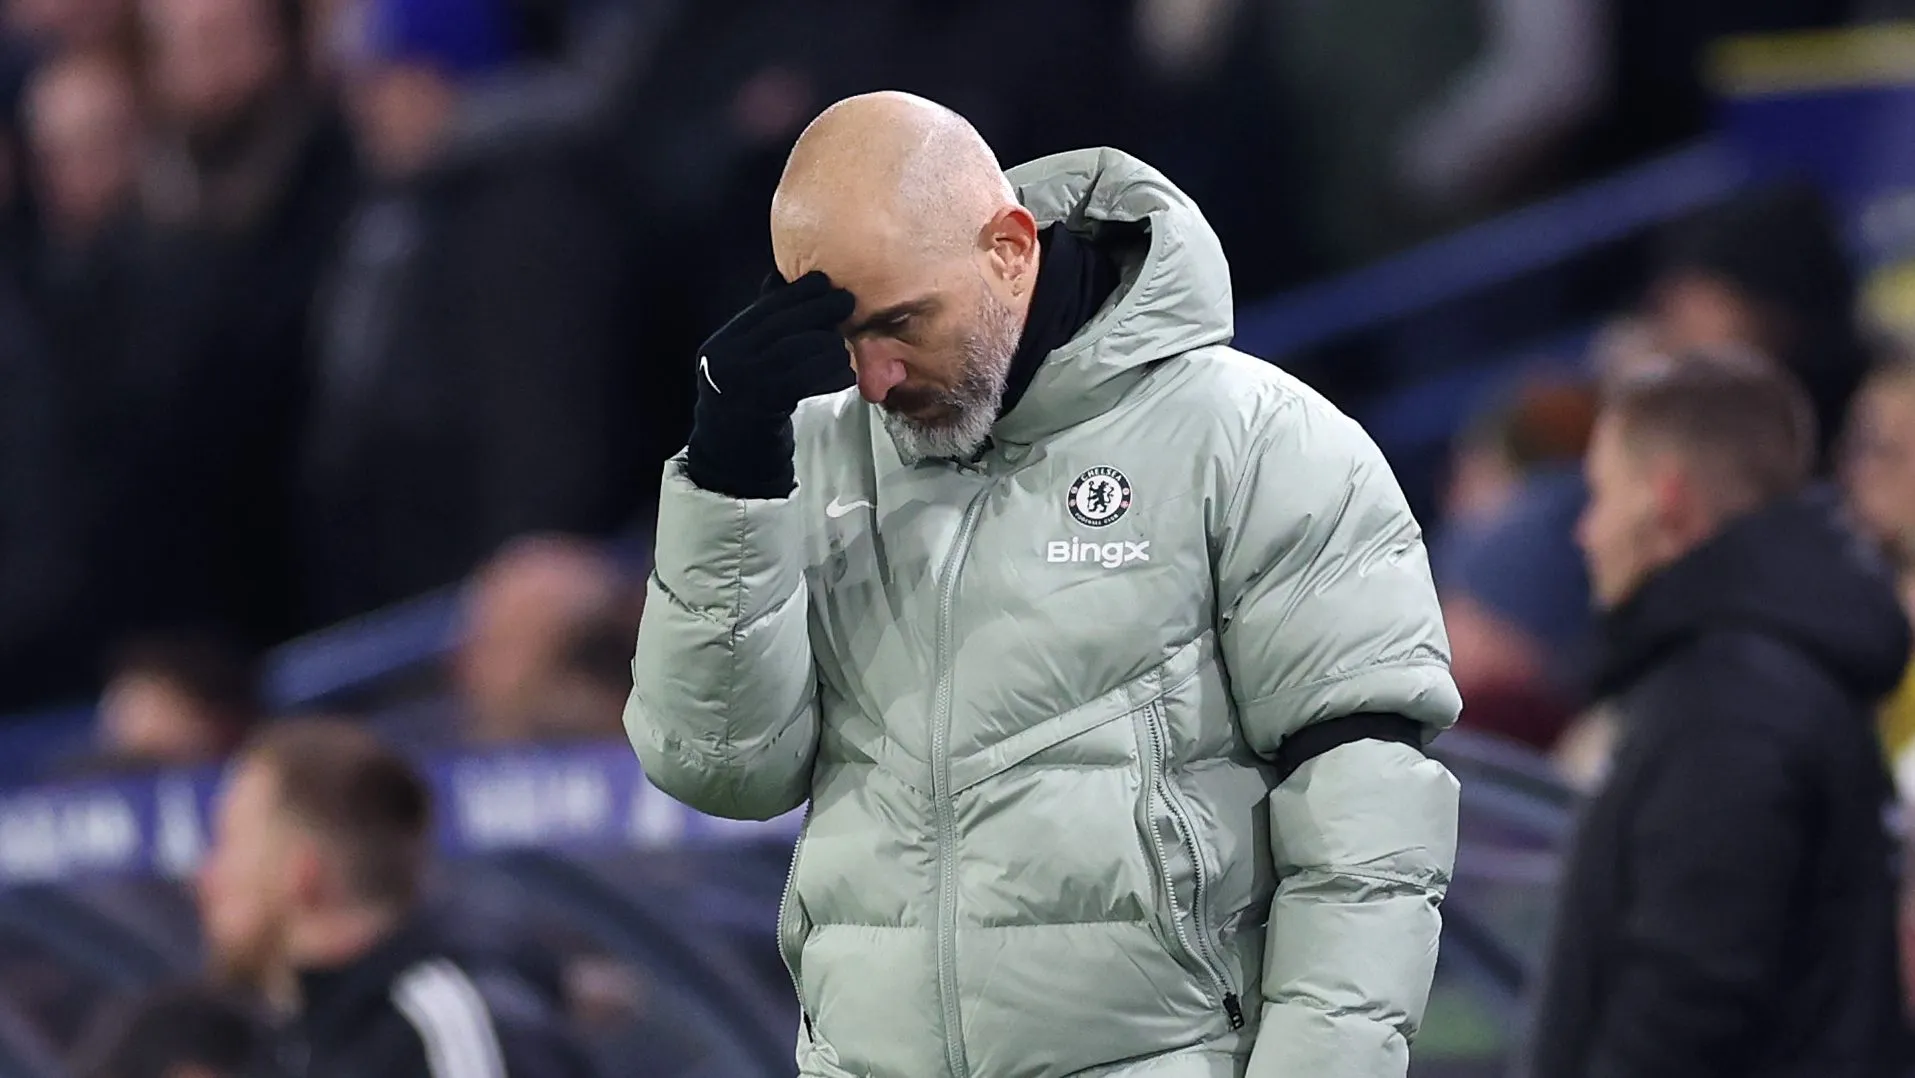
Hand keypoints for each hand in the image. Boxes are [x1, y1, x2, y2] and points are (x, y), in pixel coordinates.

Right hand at [685, 271, 855, 498]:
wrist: (731, 453)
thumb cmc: (746, 399)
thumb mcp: (744, 359)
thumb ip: (761, 324)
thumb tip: (783, 278)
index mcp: (723, 343)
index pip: (763, 308)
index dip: (796, 292)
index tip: (823, 280)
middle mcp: (728, 358)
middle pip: (781, 324)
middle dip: (819, 310)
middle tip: (847, 301)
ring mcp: (745, 382)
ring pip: (796, 349)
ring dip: (828, 344)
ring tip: (844, 346)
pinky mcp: (766, 404)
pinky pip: (805, 379)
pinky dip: (830, 374)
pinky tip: (847, 375)